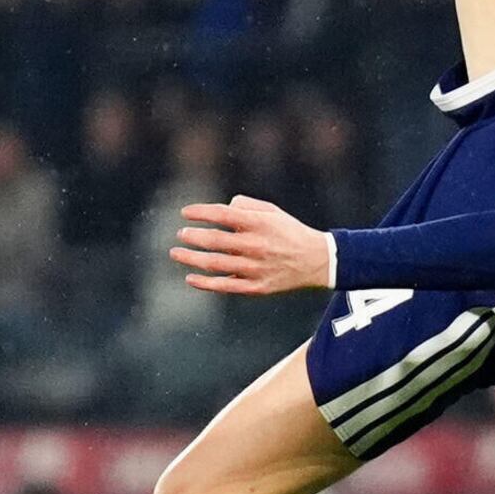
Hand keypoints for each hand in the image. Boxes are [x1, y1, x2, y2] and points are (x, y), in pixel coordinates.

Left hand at [171, 196, 335, 293]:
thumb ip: (246, 206)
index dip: (201, 212)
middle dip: (193, 236)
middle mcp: (256, 245)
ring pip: (215, 264)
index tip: (185, 212)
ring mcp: (255, 268)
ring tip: (176, 253)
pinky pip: (225, 286)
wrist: (317, 261)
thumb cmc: (289, 232)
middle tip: (180, 234)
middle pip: (215, 240)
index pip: (223, 214)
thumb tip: (222, 207)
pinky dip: (205, 283)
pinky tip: (190, 278)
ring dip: (192, 258)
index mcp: (260, 223)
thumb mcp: (272, 212)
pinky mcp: (256, 287)